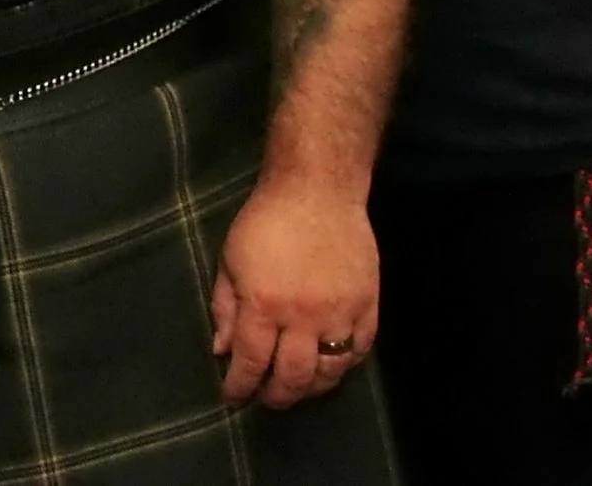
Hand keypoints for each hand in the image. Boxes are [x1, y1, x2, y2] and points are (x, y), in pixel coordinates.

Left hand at [209, 180, 377, 408]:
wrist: (316, 192)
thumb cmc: (264, 222)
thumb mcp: (229, 261)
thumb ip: (225, 308)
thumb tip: (222, 351)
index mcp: (263, 305)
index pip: (251, 362)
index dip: (241, 385)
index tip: (233, 395)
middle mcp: (303, 317)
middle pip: (293, 377)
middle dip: (277, 396)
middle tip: (266, 399)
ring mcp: (341, 314)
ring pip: (330, 372)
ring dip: (312, 388)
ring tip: (297, 389)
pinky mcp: (368, 307)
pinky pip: (359, 351)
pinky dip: (344, 366)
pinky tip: (330, 367)